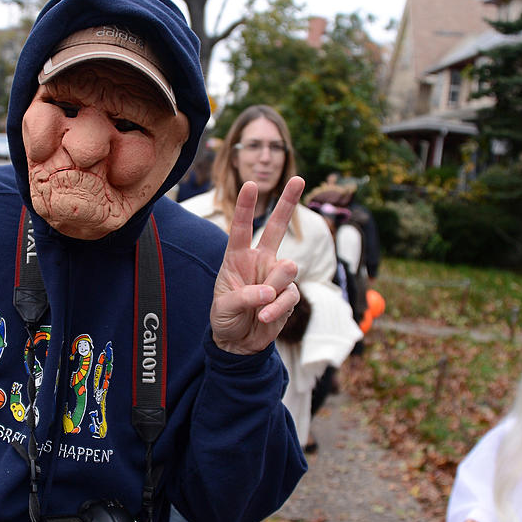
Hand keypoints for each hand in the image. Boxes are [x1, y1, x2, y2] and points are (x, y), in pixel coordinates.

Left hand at [210, 177, 304, 354]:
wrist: (238, 343)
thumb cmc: (225, 319)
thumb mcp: (223, 308)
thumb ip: (243, 297)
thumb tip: (269, 292)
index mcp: (237, 258)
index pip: (241, 228)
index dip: (245, 207)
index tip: (250, 184)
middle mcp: (260, 261)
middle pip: (277, 227)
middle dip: (288, 202)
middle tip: (298, 178)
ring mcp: (276, 277)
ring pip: (288, 269)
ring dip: (274, 288)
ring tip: (260, 308)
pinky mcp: (289, 295)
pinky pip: (290, 295)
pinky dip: (277, 308)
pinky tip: (265, 317)